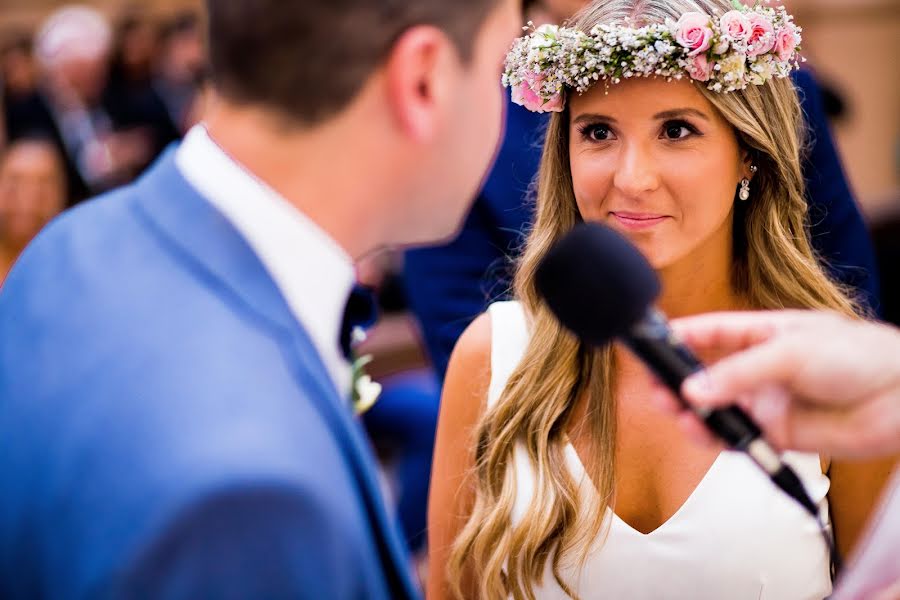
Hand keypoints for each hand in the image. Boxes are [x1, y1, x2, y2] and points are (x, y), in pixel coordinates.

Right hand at [651, 310, 899, 458]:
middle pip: (706, 374)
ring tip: (673, 411)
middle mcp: (761, 368)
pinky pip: (736, 438)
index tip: (650, 341)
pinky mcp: (777, 434)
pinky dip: (714, 437)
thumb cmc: (859, 357)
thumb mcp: (789, 353)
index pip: (712, 332)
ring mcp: (767, 402)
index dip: (681, 335)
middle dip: (678, 380)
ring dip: (691, 411)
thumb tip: (693, 392)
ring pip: (716, 408)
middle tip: (655, 386)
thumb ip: (737, 374)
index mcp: (764, 333)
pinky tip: (700, 431)